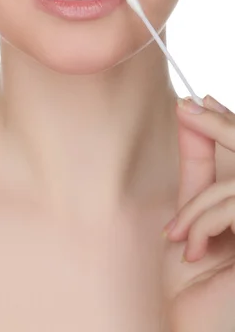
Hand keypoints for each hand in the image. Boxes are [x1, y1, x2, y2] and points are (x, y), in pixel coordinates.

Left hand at [163, 95, 234, 331]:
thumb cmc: (194, 282)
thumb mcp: (195, 215)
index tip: (201, 99)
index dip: (228, 123)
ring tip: (178, 236)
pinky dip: (206, 223)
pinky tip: (194, 250)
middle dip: (221, 126)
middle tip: (187, 106)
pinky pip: (234, 207)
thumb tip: (190, 114)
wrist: (191, 327)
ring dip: (199, 206)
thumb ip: (201, 170)